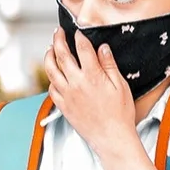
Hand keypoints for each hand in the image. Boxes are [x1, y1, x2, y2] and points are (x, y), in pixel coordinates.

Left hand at [44, 25, 146, 165]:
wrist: (112, 138)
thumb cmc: (120, 114)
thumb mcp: (120, 85)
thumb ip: (109, 65)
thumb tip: (102, 48)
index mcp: (92, 76)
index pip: (82, 48)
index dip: (79, 36)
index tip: (79, 32)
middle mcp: (76, 83)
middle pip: (61, 54)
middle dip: (58, 39)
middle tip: (58, 32)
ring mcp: (67, 95)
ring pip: (51, 70)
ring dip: (49, 56)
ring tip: (50, 49)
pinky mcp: (63, 106)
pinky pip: (51, 88)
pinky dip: (51, 78)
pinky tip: (54, 75)